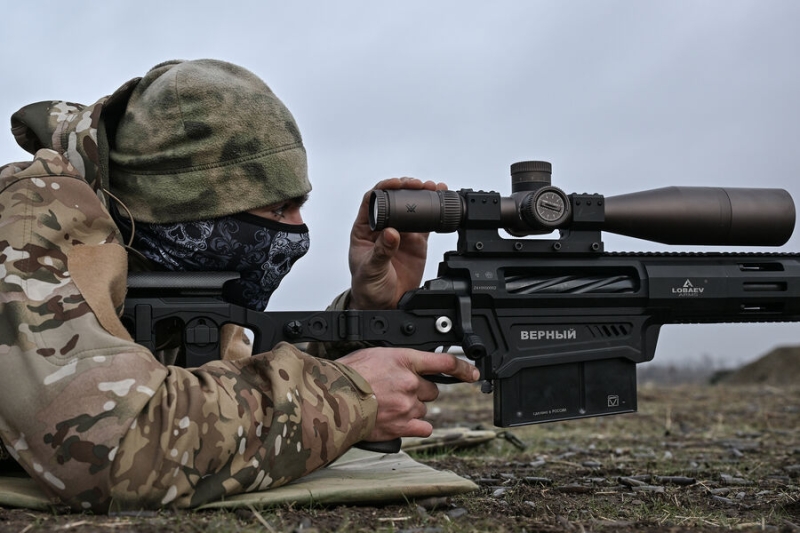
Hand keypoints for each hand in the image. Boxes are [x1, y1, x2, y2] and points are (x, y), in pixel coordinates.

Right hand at [338, 348, 479, 441]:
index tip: (472, 373)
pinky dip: (414, 427)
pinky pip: (423, 428)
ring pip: (424, 410)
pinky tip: (400, 422)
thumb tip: (403, 367)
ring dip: (412, 409)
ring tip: (389, 406)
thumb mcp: (374, 355)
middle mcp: (410, 382)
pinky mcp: (402, 426)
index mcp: (404, 360)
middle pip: (432, 390)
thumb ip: (396, 361)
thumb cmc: (347, 374)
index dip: (462, 368)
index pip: (444, 361)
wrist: (333, 398)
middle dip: (419, 391)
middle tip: (398, 392)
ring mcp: (408, 406)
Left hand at [348, 177, 446, 309]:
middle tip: (420, 185)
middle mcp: (383, 226)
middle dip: (407, 188)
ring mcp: (401, 233)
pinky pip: (425, 223)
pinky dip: (434, 212)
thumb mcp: (371, 270)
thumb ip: (381, 252)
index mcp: (364, 229)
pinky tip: (441, 203)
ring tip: (435, 189)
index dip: (384, 188)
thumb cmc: (368, 286)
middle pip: (394, 199)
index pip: (372, 200)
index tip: (397, 184)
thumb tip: (391, 233)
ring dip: (423, 196)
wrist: (383, 304)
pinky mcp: (416, 242)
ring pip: (411, 207)